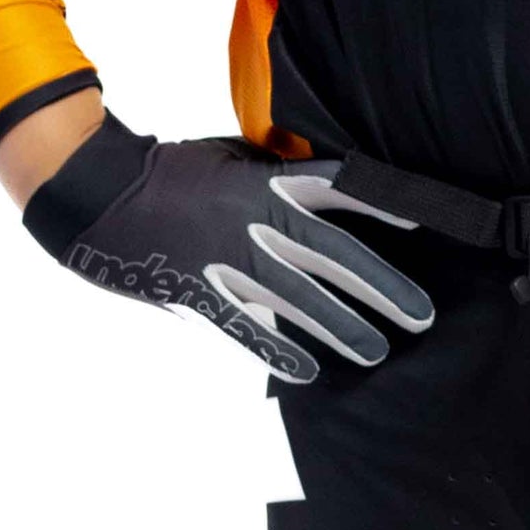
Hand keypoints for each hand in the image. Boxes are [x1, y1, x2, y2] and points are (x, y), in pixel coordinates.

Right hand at [21, 114, 434, 382]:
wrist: (103, 194)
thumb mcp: (233, 155)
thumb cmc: (175, 169)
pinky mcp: (199, 294)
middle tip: (421, 315)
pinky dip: (277, 352)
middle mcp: (256, 221)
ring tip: (380, 350)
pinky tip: (308, 373)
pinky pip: (245, 330)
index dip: (384, 203)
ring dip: (344, 327)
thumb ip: (278, 172)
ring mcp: (228, 261)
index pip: (341, 189)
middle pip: (334, 256)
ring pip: (300, 299)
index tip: (426, 221)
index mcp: (267, 180)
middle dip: (382, 286)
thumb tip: (325, 185)